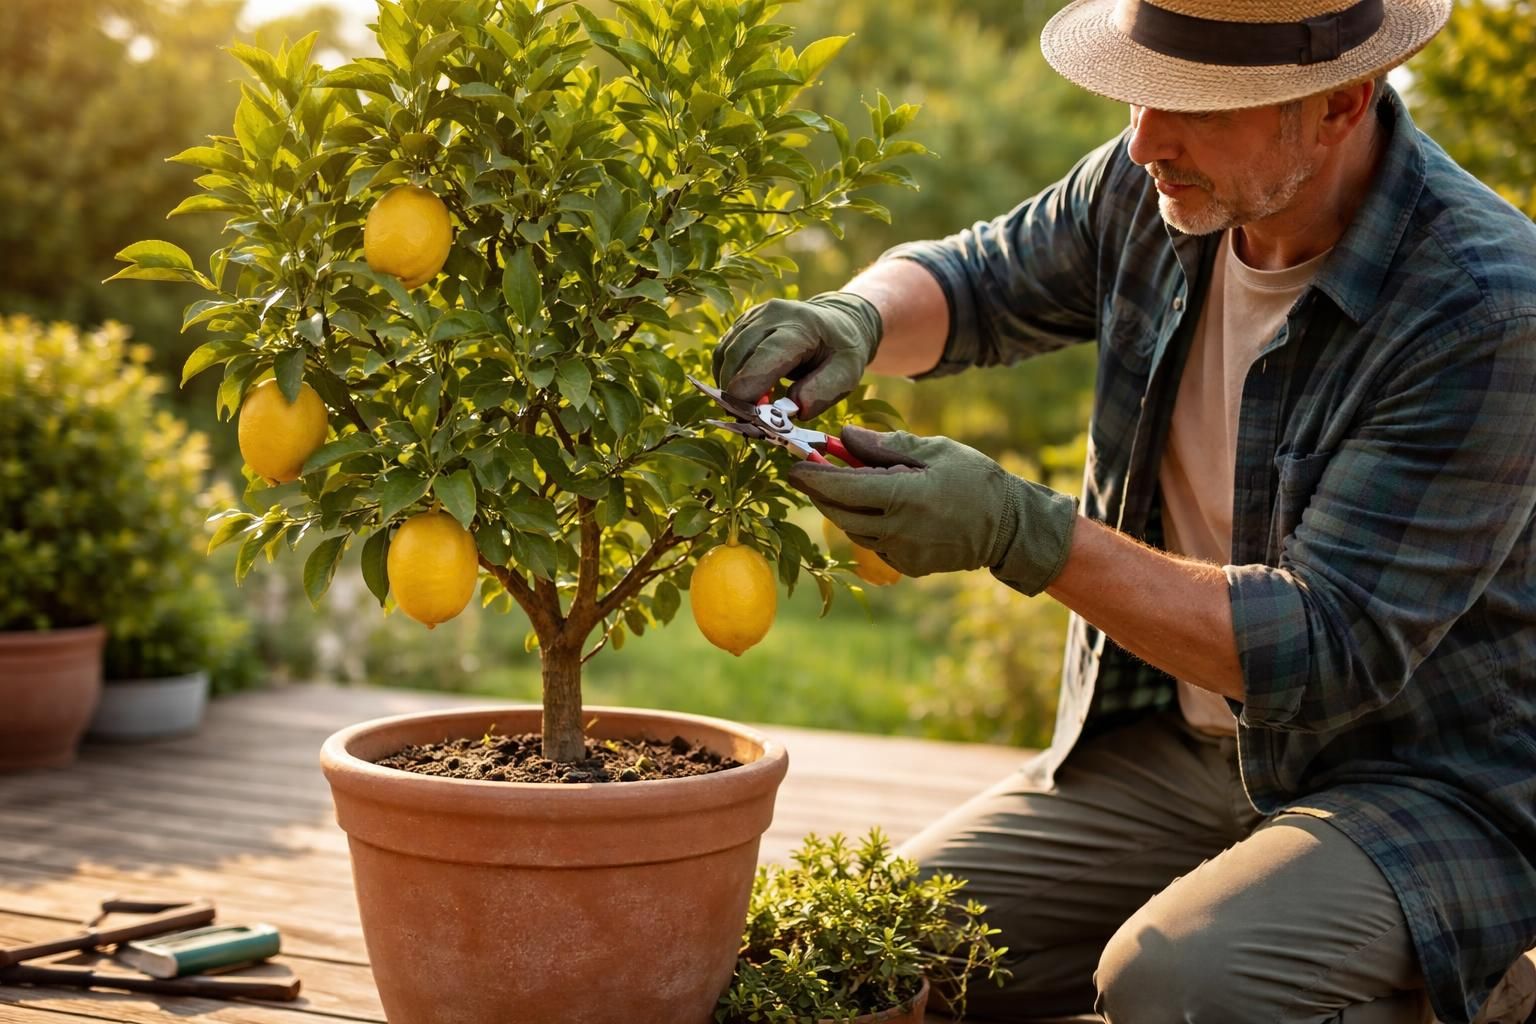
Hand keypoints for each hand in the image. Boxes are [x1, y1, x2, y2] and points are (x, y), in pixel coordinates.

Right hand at [711, 292, 881, 417]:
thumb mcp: (846, 374)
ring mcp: (754, 316)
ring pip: (726, 354)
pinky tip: (745, 390)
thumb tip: (794, 410)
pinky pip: (723, 352)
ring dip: (729, 386)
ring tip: (750, 406)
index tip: (747, 417)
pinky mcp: (743, 323)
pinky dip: (727, 375)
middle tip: (747, 421)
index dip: (750, 388)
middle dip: (736, 393)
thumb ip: (822, 392)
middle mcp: (772, 315)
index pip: (765, 356)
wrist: (838, 321)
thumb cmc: (841, 352)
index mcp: (801, 326)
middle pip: (738, 355)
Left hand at [788, 426, 1078, 594]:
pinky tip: (881, 507)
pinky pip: (874, 543)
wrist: (1010, 527)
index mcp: (904, 497)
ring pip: (854, 529)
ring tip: (850, 482)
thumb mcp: (933, 450)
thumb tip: (844, 438)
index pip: (842, 488)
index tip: (794, 465)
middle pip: (839, 512)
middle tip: (807, 471)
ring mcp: (902, 553)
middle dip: (819, 492)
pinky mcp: (909, 566)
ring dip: (843, 507)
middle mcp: (898, 530)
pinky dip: (867, 524)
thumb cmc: (975, 479)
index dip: (814, 476)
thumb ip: (885, 445)